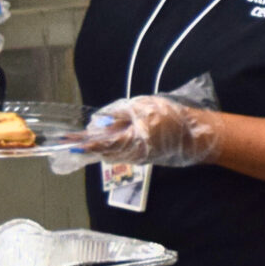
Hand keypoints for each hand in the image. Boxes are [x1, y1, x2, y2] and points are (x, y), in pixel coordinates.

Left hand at [63, 91, 221, 168]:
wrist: (197, 135)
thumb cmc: (172, 118)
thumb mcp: (146, 108)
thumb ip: (122, 114)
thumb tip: (101, 120)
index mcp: (130, 140)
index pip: (100, 142)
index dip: (83, 142)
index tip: (67, 143)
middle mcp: (130, 153)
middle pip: (103, 150)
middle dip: (87, 145)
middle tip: (69, 140)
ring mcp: (137, 157)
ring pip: (111, 153)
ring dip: (98, 146)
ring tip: (84, 139)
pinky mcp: (144, 156)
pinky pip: (121, 153)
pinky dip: (111, 147)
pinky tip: (108, 139)